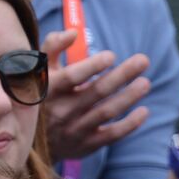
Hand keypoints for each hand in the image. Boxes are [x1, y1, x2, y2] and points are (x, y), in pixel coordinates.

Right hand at [40, 29, 150, 161]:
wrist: (32, 143)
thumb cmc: (41, 96)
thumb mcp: (38, 71)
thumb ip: (53, 46)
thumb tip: (74, 33)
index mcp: (49, 90)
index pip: (72, 76)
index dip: (93, 66)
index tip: (111, 55)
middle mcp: (62, 111)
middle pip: (96, 92)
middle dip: (122, 75)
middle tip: (143, 60)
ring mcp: (74, 130)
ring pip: (106, 112)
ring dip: (129, 97)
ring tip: (145, 83)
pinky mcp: (85, 145)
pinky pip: (111, 135)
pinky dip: (129, 124)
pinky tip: (144, 111)